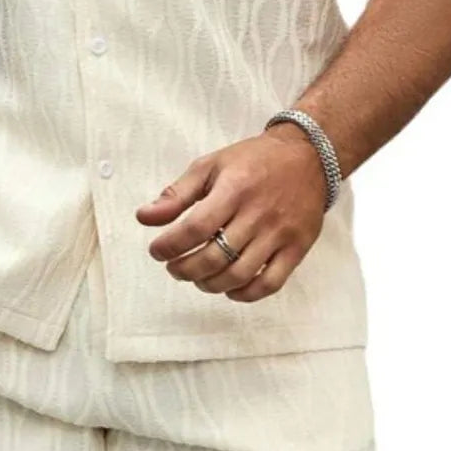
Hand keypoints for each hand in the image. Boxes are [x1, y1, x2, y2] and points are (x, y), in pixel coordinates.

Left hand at [134, 126, 327, 301]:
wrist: (307, 156)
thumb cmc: (253, 160)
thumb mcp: (210, 165)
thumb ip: (176, 194)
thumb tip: (143, 218)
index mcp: (234, 189)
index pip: (196, 228)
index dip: (170, 246)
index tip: (157, 251)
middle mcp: (259, 213)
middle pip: (215, 257)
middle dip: (185, 270)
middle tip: (174, 268)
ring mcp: (280, 234)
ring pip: (239, 275)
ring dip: (210, 284)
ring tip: (197, 277)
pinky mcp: (298, 248)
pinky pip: (270, 284)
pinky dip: (245, 294)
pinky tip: (228, 288)